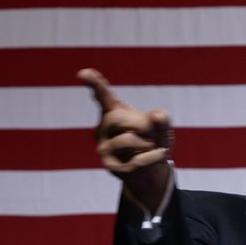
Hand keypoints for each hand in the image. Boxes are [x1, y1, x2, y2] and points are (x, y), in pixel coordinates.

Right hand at [77, 68, 172, 211]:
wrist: (152, 171)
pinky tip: (156, 157)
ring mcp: (104, 148)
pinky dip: (153, 157)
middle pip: (115, 118)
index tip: (82, 73)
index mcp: (114, 112)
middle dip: (140, 124)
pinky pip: (135, 160)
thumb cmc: (153, 142)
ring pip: (127, 140)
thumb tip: (155, 116)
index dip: (94, 83)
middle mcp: (103, 129)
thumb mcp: (162, 127)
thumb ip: (162, 118)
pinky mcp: (110, 166)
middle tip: (152, 133)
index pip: (103, 96)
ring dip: (148, 143)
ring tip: (151, 147)